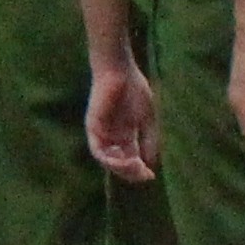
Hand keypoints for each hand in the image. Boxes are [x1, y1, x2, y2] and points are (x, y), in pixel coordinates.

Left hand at [84, 51, 160, 181]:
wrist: (120, 69)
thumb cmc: (134, 88)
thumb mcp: (148, 118)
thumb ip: (149, 139)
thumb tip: (151, 164)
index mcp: (125, 135)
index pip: (130, 160)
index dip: (139, 171)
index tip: (151, 176)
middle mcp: (111, 137)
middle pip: (118, 164)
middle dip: (131, 173)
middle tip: (144, 175)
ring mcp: (101, 133)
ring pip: (107, 161)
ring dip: (122, 169)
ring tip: (136, 168)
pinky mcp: (92, 127)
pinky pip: (97, 150)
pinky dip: (110, 159)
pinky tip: (124, 161)